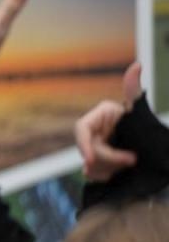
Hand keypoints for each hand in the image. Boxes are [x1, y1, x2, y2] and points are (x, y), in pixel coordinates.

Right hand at [74, 62, 143, 181]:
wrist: (161, 155)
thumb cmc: (147, 129)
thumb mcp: (139, 112)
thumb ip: (133, 90)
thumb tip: (137, 65)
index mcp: (100, 116)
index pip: (81, 129)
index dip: (83, 144)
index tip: (90, 159)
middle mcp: (94, 131)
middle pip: (87, 149)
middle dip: (108, 158)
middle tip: (132, 161)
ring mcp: (95, 147)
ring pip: (88, 163)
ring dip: (108, 169)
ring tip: (129, 167)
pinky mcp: (98, 162)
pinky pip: (91, 172)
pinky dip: (104, 176)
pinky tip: (118, 174)